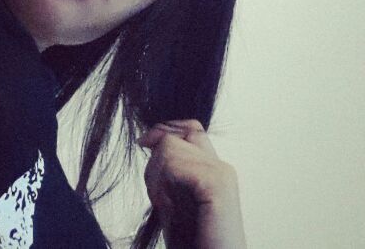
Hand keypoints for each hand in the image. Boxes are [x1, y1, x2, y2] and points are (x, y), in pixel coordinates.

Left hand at [138, 119, 246, 248]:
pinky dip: (162, 185)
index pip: (190, 127)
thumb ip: (168, 169)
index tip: (143, 142)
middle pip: (175, 135)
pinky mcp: (216, 184)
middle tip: (161, 198)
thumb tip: (149, 138)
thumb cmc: (192, 244)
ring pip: (169, 147)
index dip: (163, 130)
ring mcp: (221, 174)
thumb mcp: (172, 200)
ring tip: (167, 208)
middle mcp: (221, 168)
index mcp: (214, 170)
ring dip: (156, 178)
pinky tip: (169, 207)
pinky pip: (174, 163)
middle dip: (155, 162)